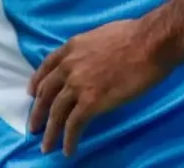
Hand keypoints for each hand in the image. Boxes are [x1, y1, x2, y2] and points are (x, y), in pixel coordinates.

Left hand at [29, 18, 166, 155]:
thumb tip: (94, 57)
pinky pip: (73, 125)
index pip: (46, 67)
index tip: (32, 94)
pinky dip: (69, 140)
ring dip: (49, 132)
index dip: (37, 83)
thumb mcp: (102, 34)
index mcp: (72, 47)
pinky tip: (68, 150)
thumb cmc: (136, 35)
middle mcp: (69, 66)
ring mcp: (78, 85)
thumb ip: (90, 48)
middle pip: (45, 93)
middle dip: (37, 112)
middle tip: (34, 127)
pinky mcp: (91, 102)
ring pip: (56, 113)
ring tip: (46, 146)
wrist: (151, 43)